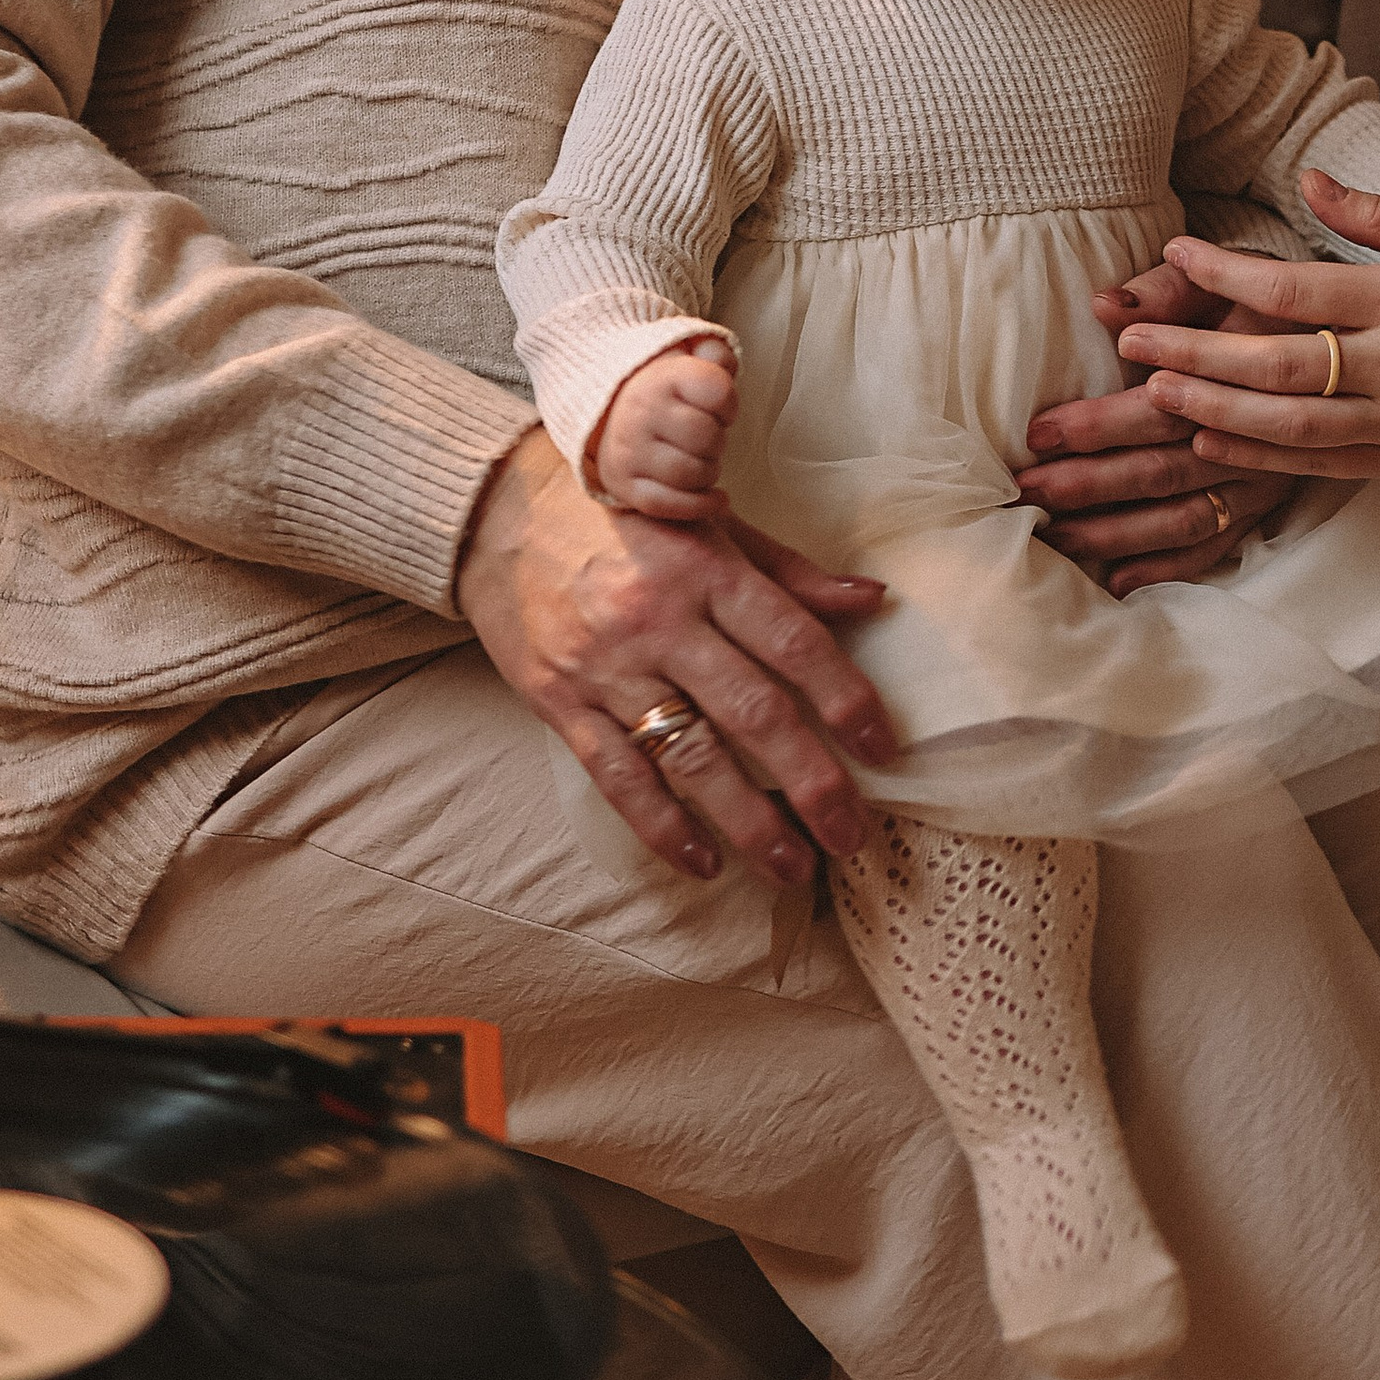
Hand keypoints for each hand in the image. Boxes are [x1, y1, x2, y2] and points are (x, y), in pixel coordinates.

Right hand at [456, 428, 896, 885]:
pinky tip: (703, 862)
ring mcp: (606, 666)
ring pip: (689, 757)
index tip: (882, 747)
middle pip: (752, 712)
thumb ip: (788, 573)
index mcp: (706, 569)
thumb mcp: (709, 525)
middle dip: (811, 782)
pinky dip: (663, 826)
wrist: (497, 514)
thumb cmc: (622, 519)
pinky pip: (618, 777)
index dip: (845, 698)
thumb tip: (871, 601)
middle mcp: (660, 620)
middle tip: (851, 834)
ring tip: (793, 866)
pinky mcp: (560, 702)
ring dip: (748, 821)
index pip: (792, 641)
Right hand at [592, 336, 738, 520]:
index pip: (719, 392)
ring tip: (700, 459)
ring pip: (693, 474)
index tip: (718, 407)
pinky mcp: (626, 486)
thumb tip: (721, 361)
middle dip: (717, 440)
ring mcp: (630, 452)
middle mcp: (640, 413)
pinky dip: (701, 505)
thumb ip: (714, 351)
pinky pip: (672, 505)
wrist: (608, 414)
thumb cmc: (662, 391)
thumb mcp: (688, 359)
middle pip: (709, 437)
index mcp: (660, 378)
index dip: (729, 404)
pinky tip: (714, 496)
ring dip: (708, 471)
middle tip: (706, 436)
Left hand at [1022, 256, 1300, 593]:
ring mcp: (1260, 480)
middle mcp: (1251, 438)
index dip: (1098, 423)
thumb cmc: (1251, 302)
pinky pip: (1214, 546)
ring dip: (1114, 533)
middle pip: (1162, 470)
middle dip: (1087, 485)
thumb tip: (1104, 306)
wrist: (1327, 337)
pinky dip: (1166, 567)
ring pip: (1183, 518)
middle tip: (1025, 490)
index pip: (1158, 409)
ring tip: (1053, 537)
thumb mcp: (1216, 283)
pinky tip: (1117, 581)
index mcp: (1237, 378)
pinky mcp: (1264, 506)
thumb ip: (1162, 292)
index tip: (1038, 432)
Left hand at [1113, 175, 1379, 532]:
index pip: (1294, 290)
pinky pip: (1315, 464)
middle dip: (1192, 346)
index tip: (1174, 251)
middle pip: (1272, 361)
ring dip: (1211, 404)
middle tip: (1128, 333)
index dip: (1223, 272)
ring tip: (1153, 387)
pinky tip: (1210, 439)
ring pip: (1284, 422)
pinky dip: (1257, 454)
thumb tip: (1312, 178)